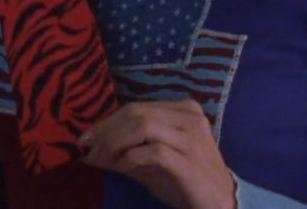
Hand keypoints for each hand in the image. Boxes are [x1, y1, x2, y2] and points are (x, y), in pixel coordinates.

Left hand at [80, 100, 235, 208]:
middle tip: (88, 149)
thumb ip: (128, 149)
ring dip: (115, 142)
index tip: (86, 138)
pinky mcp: (190, 161)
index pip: (136, 107)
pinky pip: (153, 151)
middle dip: (107, 130)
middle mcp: (189, 117)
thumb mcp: (153, 161)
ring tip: (101, 158)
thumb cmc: (185, 182)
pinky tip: (121, 167)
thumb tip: (91, 146)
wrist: (221, 205)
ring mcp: (192, 137)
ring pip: (143, 125)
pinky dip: (131, 157)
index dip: (107, 121)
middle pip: (137, 113)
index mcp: (183, 109)